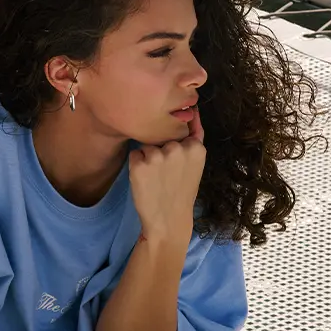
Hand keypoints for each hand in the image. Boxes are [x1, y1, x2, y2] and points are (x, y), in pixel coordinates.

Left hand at [129, 107, 205, 243]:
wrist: (169, 219)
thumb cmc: (182, 190)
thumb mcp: (196, 162)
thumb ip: (194, 136)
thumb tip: (193, 111)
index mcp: (195, 147)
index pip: (178, 132)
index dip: (176, 149)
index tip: (179, 166)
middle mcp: (176, 148)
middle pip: (161, 137)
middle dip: (161, 151)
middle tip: (167, 175)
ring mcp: (157, 156)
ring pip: (146, 145)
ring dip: (148, 158)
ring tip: (156, 179)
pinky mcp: (139, 164)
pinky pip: (134, 154)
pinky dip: (136, 165)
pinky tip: (146, 180)